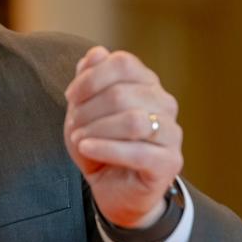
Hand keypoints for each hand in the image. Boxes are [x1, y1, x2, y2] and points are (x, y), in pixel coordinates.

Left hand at [63, 46, 182, 228]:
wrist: (113, 189)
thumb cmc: (100, 144)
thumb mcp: (85, 109)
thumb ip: (90, 79)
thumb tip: (97, 52)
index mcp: (147, 83)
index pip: (123, 63)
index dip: (91, 77)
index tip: (70, 97)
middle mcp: (164, 103)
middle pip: (122, 92)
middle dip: (88, 109)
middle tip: (73, 125)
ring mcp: (171, 133)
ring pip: (133, 120)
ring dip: (96, 129)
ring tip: (79, 139)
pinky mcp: (169, 162)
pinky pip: (138, 151)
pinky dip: (105, 148)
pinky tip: (86, 148)